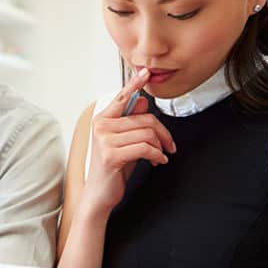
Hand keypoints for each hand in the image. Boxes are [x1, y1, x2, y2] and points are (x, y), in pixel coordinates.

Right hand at [82, 67, 175, 215]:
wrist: (99, 195)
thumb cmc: (111, 169)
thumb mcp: (123, 141)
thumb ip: (130, 121)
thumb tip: (141, 101)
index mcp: (102, 120)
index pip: (122, 97)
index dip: (135, 83)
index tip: (146, 72)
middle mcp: (101, 126)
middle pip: (145, 118)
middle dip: (162, 133)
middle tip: (168, 146)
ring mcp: (105, 140)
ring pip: (147, 134)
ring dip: (160, 147)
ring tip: (158, 156)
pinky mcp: (111, 155)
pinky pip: (145, 148)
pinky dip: (156, 155)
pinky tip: (157, 161)